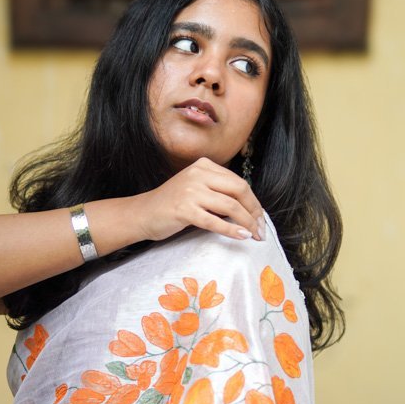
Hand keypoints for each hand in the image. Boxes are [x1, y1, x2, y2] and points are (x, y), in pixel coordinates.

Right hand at [135, 157, 265, 242]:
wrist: (143, 214)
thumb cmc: (172, 205)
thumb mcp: (196, 188)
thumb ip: (218, 191)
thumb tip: (249, 209)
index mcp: (204, 166)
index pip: (239, 182)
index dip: (254, 202)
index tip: (260, 219)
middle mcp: (198, 174)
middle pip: (239, 191)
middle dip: (254, 212)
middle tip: (261, 229)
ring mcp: (190, 191)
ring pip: (230, 206)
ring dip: (247, 223)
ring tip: (254, 236)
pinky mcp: (184, 209)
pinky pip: (215, 221)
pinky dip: (231, 230)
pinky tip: (241, 237)